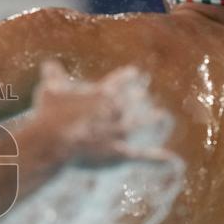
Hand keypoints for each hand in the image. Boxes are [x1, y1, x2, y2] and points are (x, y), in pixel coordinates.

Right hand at [31, 61, 169, 165]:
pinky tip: (174, 161)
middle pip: (132, 101)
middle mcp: (116, 111)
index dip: (129, 77)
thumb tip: (48, 63)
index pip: (120, 81)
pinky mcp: (119, 153)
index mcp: (102, 94)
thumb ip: (53, 75)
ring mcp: (119, 133)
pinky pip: (142, 157)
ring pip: (141, 124)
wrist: (54, 140)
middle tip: (144, 92)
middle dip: (138, 96)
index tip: (136, 73)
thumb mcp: (49, 90)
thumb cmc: (50, 114)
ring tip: (163, 116)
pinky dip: (158, 159)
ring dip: (153, 120)